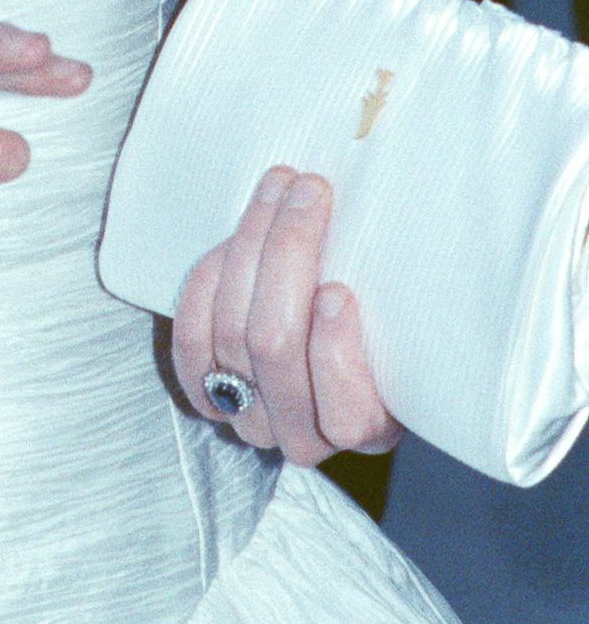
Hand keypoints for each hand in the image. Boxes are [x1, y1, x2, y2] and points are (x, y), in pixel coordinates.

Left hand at [171, 166, 400, 465]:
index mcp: (366, 428)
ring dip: (250, 245)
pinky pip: (190, 339)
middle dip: (288, 253)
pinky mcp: (203, 390)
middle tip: (309, 190)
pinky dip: (207, 283)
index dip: (334, 351)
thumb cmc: (383, 319)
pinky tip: (231, 241)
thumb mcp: (413, 320)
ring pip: (230, 333)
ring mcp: (246, 415)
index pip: (345, 412)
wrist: (324, 337)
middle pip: (274, 347)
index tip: (340, 289)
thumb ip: (412, 294)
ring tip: (278, 188)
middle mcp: (300, 435)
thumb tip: (433, 218)